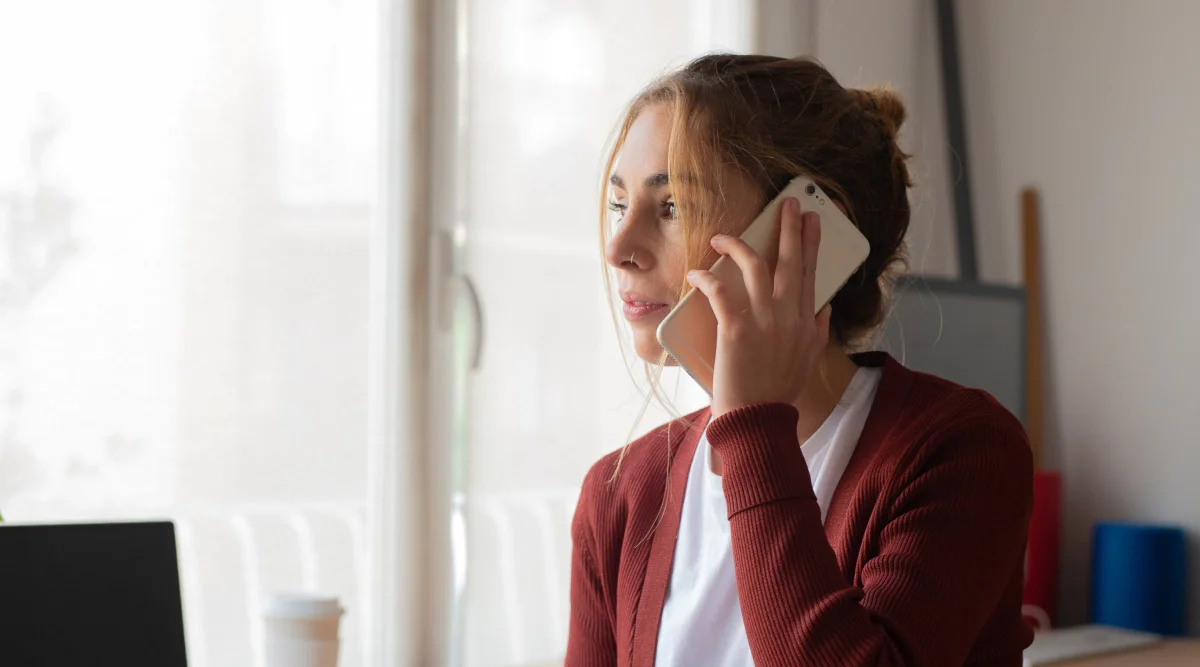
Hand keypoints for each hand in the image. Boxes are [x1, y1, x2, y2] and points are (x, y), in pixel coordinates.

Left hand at [686, 197, 830, 417]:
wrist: (758, 419)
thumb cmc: (779, 392)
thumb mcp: (808, 359)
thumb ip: (818, 330)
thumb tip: (825, 306)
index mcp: (806, 322)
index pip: (812, 272)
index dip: (810, 243)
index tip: (811, 219)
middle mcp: (789, 316)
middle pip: (790, 261)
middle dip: (789, 227)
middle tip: (788, 202)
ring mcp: (763, 321)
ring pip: (755, 267)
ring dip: (738, 245)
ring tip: (722, 236)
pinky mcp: (736, 330)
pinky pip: (720, 292)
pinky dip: (707, 278)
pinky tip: (697, 273)